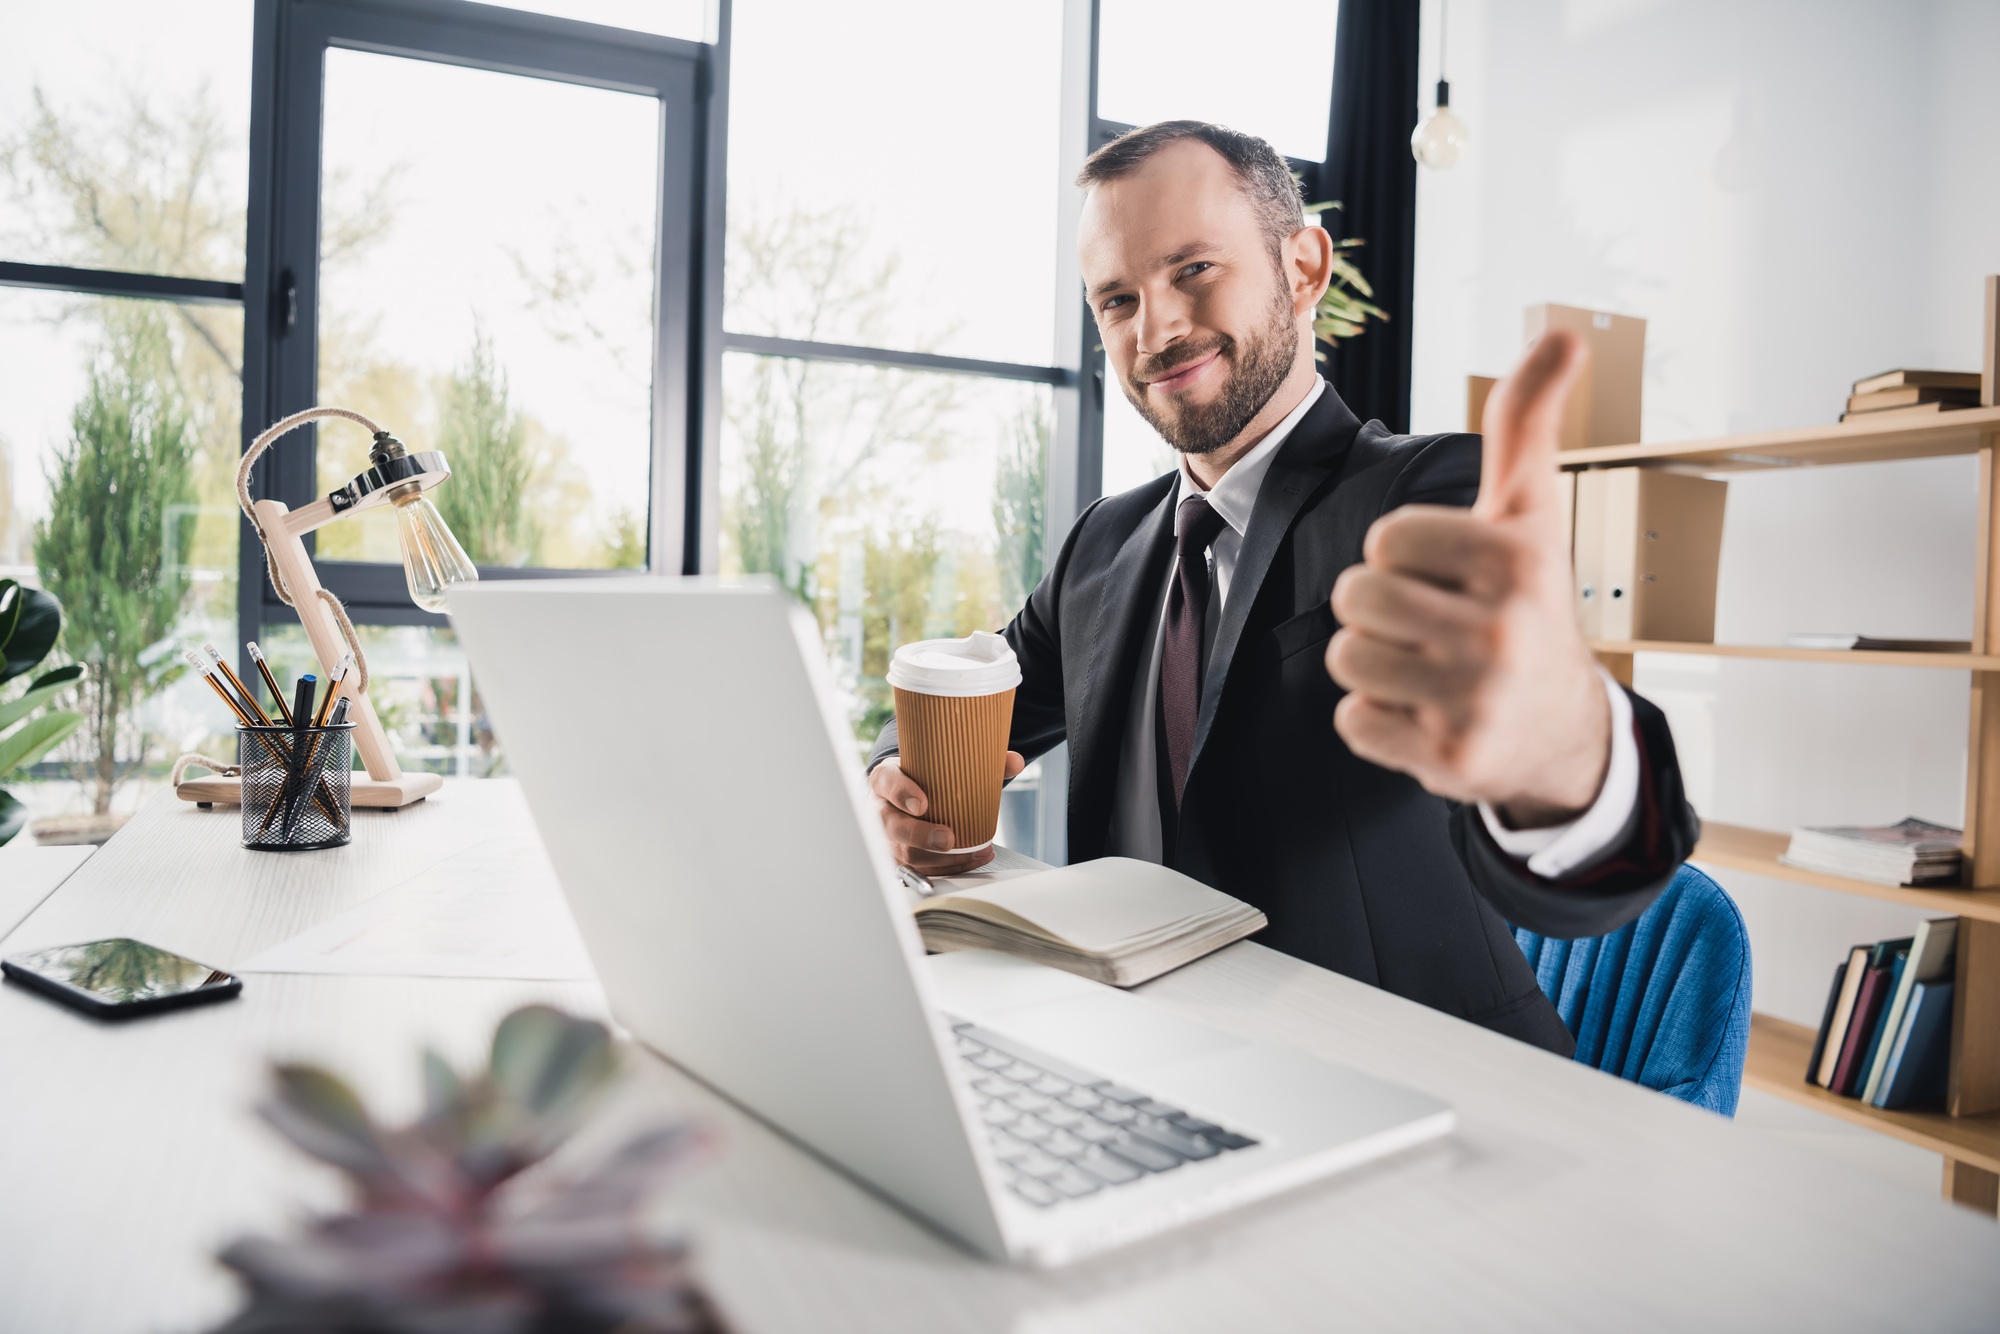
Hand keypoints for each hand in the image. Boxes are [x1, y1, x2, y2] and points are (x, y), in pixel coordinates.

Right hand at [870, 752, 1026, 874]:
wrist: (902, 792)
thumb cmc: (919, 777)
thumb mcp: (937, 762)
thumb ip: (979, 759)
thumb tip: (1014, 762)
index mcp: (886, 779)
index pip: (888, 782)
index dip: (902, 793)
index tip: (923, 804)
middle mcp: (882, 809)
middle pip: (894, 826)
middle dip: (922, 836)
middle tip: (948, 838)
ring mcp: (888, 837)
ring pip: (907, 853)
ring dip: (941, 858)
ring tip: (973, 851)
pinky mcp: (900, 856)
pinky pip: (919, 868)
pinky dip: (947, 867)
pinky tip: (970, 860)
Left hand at [1326, 330, 1610, 827]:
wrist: (1561, 731)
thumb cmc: (1527, 602)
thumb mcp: (1528, 512)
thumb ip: (1526, 422)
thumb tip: (1562, 329)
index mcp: (1516, 561)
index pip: (1385, 540)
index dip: (1401, 555)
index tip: (1445, 574)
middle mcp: (1502, 631)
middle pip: (1356, 596)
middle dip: (1378, 608)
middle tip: (1429, 625)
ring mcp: (1477, 701)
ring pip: (1347, 658)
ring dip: (1372, 663)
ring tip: (1426, 668)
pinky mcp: (1449, 759)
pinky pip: (1353, 721)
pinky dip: (1377, 720)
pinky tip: (1426, 714)